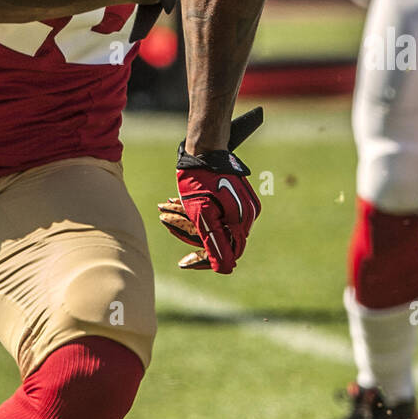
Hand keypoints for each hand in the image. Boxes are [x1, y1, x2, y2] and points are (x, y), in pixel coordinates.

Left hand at [157, 108, 263, 272]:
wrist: (204, 149)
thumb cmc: (199, 181)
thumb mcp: (202, 215)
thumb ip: (214, 243)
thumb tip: (225, 269)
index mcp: (242, 220)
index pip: (229, 254)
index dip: (205, 261)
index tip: (183, 262)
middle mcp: (248, 214)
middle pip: (222, 239)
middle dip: (193, 235)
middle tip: (168, 221)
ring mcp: (245, 205)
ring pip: (218, 226)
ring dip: (193, 223)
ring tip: (171, 208)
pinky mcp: (238, 197)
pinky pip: (219, 214)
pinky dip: (201, 213)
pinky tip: (183, 203)